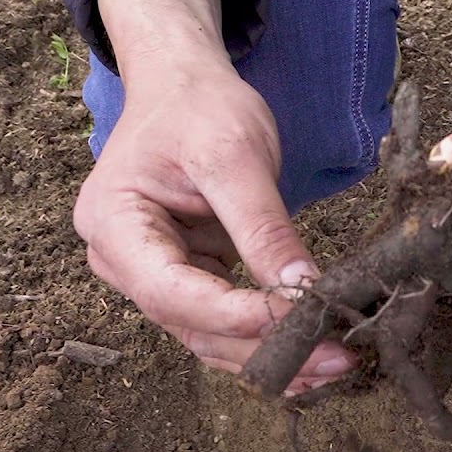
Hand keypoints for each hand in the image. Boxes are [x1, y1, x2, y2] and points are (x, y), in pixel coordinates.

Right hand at [72, 0, 356, 389]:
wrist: (185, 87)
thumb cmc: (199, 107)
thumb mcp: (234, 154)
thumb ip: (262, 225)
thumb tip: (302, 289)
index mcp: (114, 225)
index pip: (173, 291)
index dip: (236, 316)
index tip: (299, 321)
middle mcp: (123, 264)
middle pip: (194, 326)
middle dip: (267, 348)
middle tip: (338, 359)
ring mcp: (154, 278)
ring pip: (212, 338)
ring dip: (273, 358)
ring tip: (338, 364)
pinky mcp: (189, 282)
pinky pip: (226, 325)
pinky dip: (268, 342)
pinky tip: (313, 359)